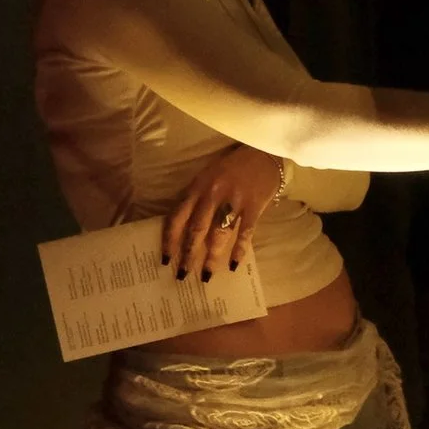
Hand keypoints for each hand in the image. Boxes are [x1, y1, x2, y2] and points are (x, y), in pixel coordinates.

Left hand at [163, 144, 282, 282]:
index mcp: (197, 187)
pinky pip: (245, 232)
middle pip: (196, 229)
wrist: (263, 152)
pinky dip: (239, 250)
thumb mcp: (208, 177)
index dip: (170, 240)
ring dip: (211, 257)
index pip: (177, 217)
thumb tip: (185, 230)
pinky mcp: (254, 206)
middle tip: (182, 276)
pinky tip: (233, 265)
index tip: (165, 260)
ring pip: (218, 233)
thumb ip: (196, 199)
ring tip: (206, 276)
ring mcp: (234, 200)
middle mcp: (212, 194)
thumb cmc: (232, 167)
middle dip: (188, 255)